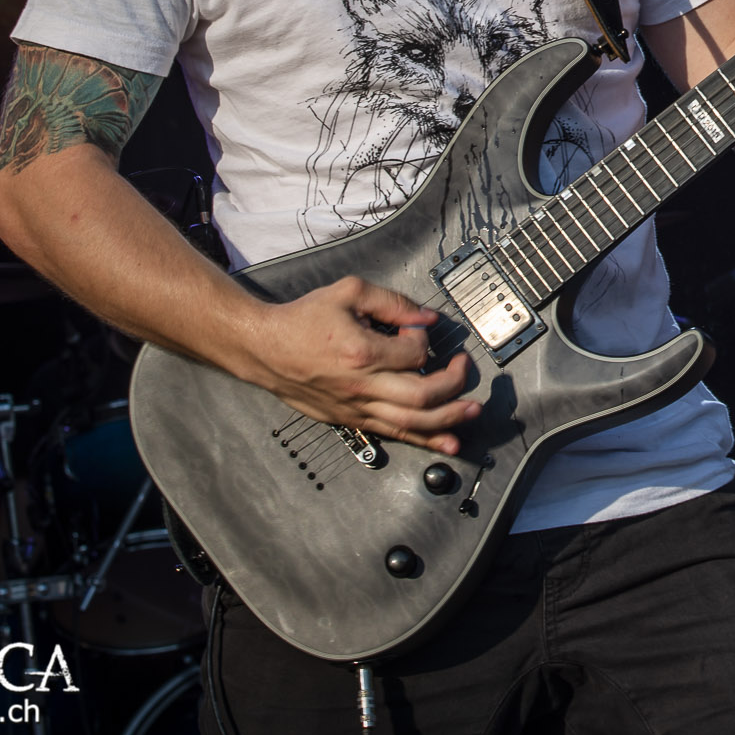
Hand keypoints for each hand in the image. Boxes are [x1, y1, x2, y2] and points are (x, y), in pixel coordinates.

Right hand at [237, 276, 481, 455]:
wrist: (263, 347)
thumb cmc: (301, 320)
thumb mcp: (347, 292)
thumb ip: (391, 301)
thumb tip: (425, 317)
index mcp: (361, 352)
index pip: (414, 353)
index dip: (424, 341)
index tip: (417, 331)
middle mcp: (360, 385)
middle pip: (421, 396)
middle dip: (453, 386)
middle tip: (465, 370)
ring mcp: (355, 406)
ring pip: (410, 423)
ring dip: (447, 420)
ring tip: (471, 414)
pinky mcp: (350, 419)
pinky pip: (392, 434)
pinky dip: (423, 440)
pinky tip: (444, 443)